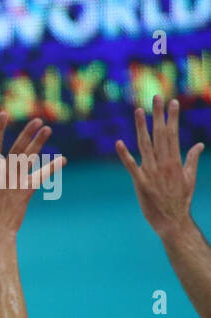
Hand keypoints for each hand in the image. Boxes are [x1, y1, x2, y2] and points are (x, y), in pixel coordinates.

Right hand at [0, 112, 63, 235]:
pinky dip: (52, 168)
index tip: (3, 114)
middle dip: (27, 133)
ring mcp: (17, 180)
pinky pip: (41, 176)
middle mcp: (5, 172)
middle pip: (18, 148)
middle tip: (37, 120)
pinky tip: (62, 159)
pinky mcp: (27, 190)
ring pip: (30, 158)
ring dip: (39, 143)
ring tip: (47, 129)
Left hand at [116, 97, 203, 238]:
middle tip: (157, 97)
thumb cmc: (181, 199)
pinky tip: (119, 142)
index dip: (172, 117)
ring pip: (145, 145)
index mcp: (176, 161)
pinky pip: (131, 166)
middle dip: (159, 115)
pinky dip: (124, 154)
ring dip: (142, 127)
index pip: (173, 134)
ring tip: (139, 110)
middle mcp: (164, 163)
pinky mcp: (140, 183)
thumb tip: (199, 144)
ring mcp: (151, 172)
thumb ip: (192, 159)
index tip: (172, 102)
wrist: (173, 221)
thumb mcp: (190, 177)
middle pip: (160, 134)